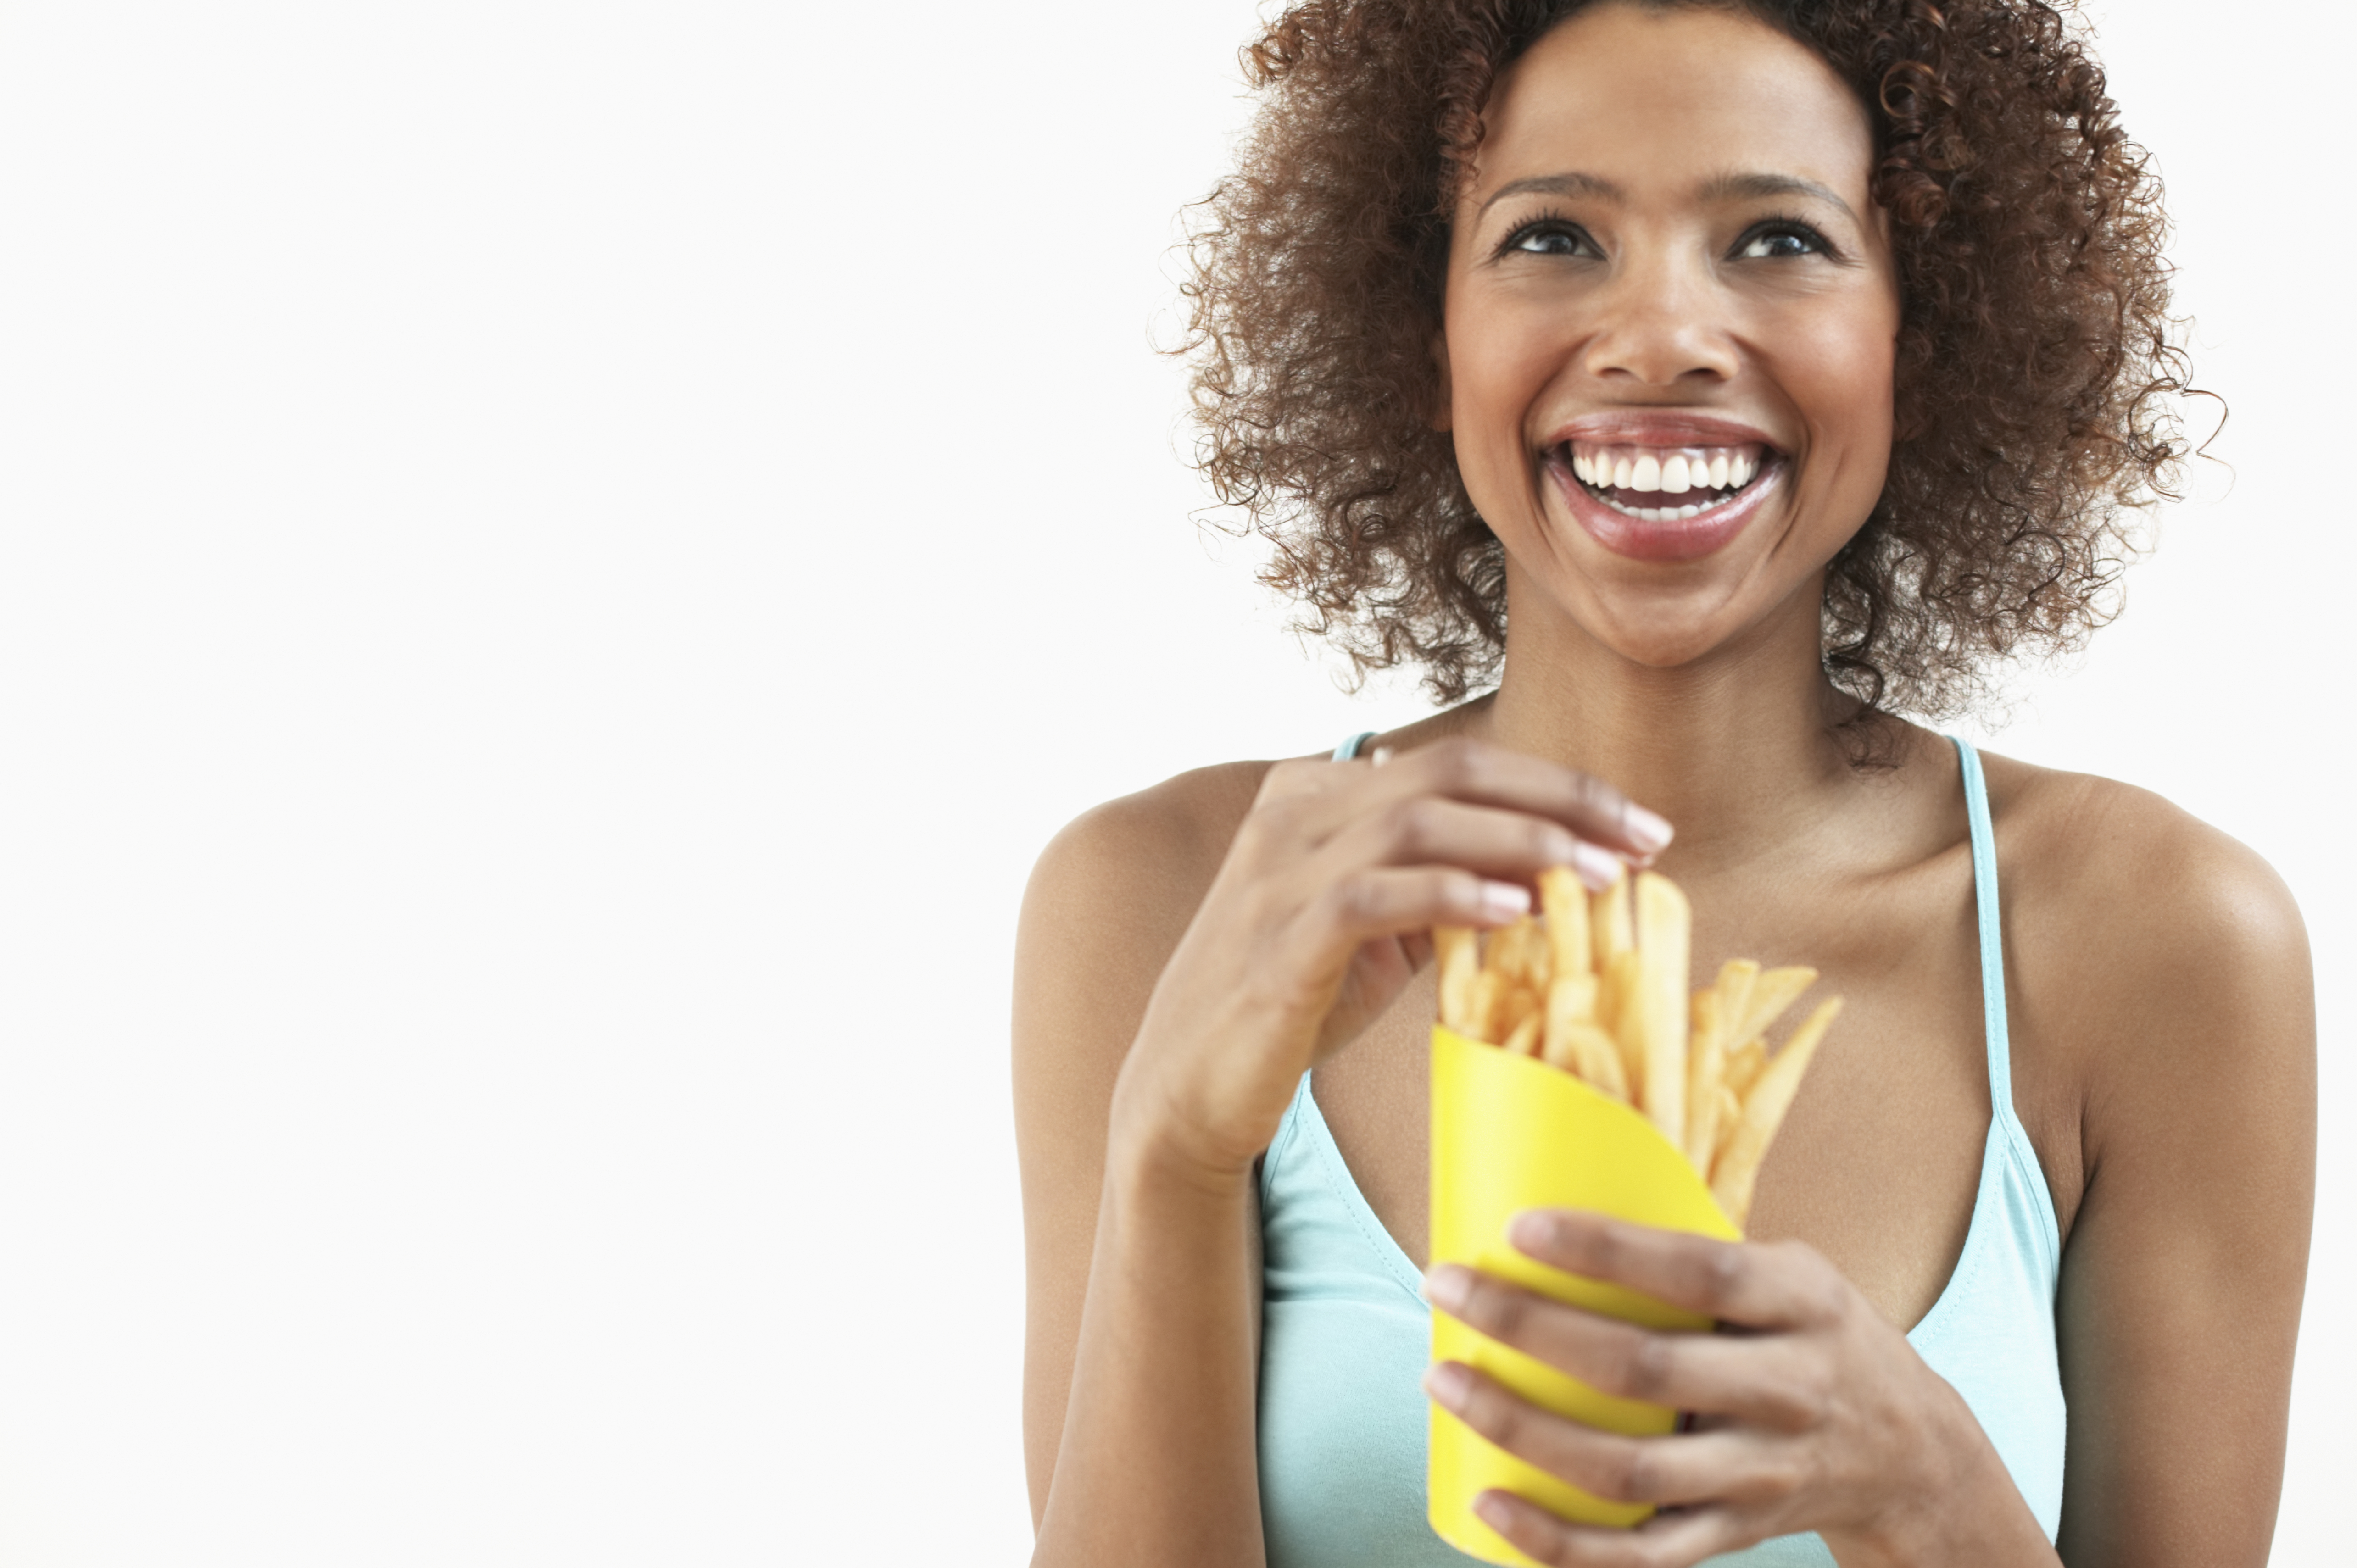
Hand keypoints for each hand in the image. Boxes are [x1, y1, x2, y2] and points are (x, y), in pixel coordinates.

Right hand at [1111, 738, 1670, 1183]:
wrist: (1187, 1088)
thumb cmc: (1287, 1005)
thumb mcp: (1369, 930)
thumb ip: (1433, 884)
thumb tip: (1540, 862)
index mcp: (1310, 795)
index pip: (1455, 760)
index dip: (1555, 782)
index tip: (1636, 823)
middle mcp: (1289, 815)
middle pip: (1446, 771)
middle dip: (1559, 797)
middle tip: (1644, 838)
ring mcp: (1276, 875)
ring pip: (1416, 820)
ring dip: (1522, 841)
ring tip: (1598, 875)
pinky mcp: (1278, 941)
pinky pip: (1373, 895)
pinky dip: (1451, 894)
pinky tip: (1514, 911)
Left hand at [1421, 1210, 2048, 1566]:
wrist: (1911, 1453)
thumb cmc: (1812, 1334)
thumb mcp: (1790, 1272)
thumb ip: (1698, 1253)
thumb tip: (1560, 1188)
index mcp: (1803, 1303)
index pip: (1701, 1273)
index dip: (1607, 1251)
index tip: (1517, 1226)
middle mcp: (1789, 1393)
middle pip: (1647, 1371)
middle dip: (1530, 1329)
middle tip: (1446, 1287)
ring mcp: (1762, 1476)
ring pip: (1630, 1471)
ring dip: (1523, 1431)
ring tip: (1445, 1381)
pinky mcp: (1735, 1535)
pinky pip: (1640, 1555)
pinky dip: (1561, 1542)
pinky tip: (1491, 1502)